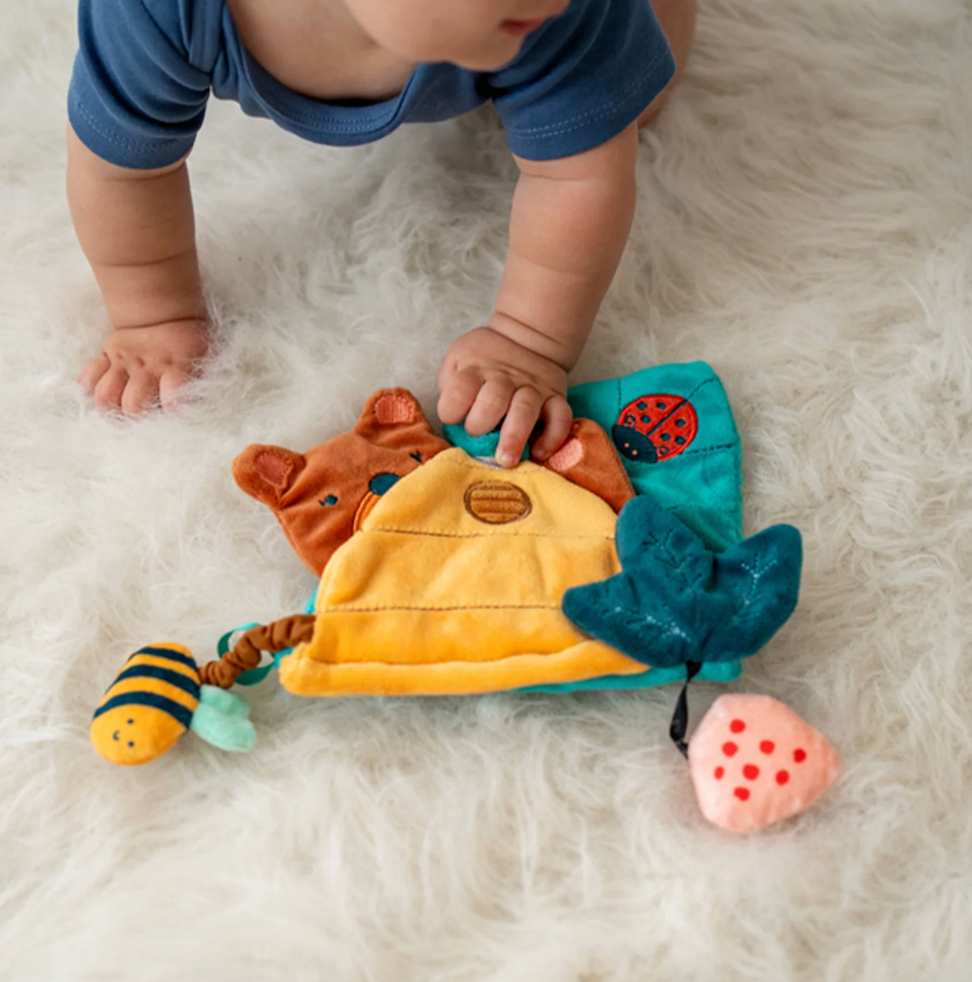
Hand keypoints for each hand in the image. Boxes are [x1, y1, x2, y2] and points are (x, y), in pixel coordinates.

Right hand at [78, 319, 208, 412]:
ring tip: (118, 414)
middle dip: (136, 420)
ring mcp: (124, 360)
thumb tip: (198, 417)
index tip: (172, 422)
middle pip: (133, 403)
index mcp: (176, 367)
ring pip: (105, 394)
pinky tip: (99, 395)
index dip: (172, 413)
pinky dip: (88, 389)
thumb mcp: (203, 362)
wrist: (165, 315)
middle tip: (142, 425)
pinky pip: (88, 375)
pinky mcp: (106, 354)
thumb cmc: (188, 348)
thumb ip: (199, 386)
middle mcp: (148, 366)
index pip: (173, 398)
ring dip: (110, 409)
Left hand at [436, 326, 572, 466]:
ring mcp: (533, 388)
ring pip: (525, 411)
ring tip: (506, 460)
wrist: (529, 338)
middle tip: (478, 437)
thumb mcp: (458, 358)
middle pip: (493, 401)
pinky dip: (553, 437)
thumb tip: (452, 416)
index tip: (452, 418)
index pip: (460, 390)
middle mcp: (505, 378)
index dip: (451, 409)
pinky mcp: (556, 397)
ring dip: (514, 437)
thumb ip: (450, 385)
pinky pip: (560, 417)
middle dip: (481, 425)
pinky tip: (540, 453)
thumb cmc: (486, 358)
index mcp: (476, 368)